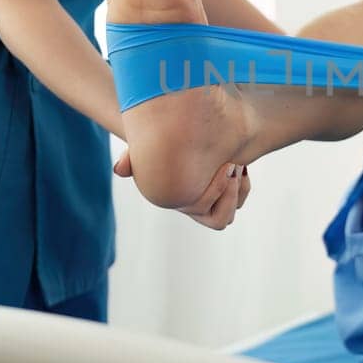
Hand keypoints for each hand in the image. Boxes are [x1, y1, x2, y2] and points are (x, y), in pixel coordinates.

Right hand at [114, 150, 251, 229]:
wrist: (170, 142)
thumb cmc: (155, 150)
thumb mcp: (142, 153)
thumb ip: (130, 160)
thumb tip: (118, 169)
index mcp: (187, 206)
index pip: (214, 218)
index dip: (219, 195)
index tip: (224, 167)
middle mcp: (202, 208)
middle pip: (226, 220)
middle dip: (232, 197)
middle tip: (232, 167)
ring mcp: (217, 198)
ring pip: (238, 204)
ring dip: (241, 187)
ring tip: (235, 161)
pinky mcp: (227, 185)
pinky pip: (243, 192)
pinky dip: (244, 178)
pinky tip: (237, 158)